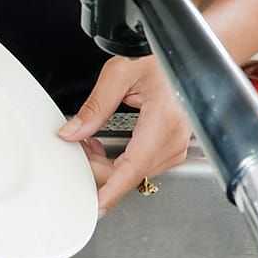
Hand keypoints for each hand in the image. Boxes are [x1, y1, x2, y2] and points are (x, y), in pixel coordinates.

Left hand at [56, 55, 190, 215]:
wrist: (184, 52)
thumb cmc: (158, 53)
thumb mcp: (120, 73)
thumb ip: (95, 106)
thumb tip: (73, 132)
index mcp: (163, 121)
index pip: (133, 167)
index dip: (111, 188)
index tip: (94, 204)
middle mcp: (174, 138)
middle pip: (130, 172)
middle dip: (99, 167)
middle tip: (75, 148)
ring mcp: (177, 144)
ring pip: (136, 171)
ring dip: (109, 164)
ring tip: (87, 144)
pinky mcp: (174, 144)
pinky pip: (144, 163)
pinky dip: (121, 159)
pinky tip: (104, 146)